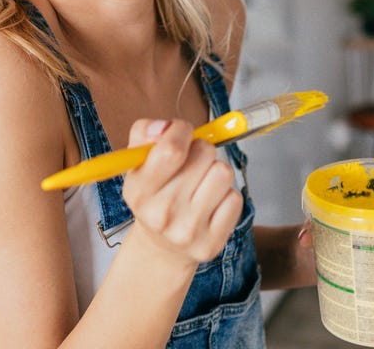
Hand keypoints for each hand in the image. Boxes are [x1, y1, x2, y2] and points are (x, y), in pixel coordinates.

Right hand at [120, 119, 242, 266]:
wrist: (162, 247)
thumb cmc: (154, 194)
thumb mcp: (137, 164)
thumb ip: (144, 134)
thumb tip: (166, 126)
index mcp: (138, 191)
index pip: (171, 150)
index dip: (182, 130)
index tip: (182, 132)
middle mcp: (161, 214)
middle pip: (204, 154)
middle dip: (201, 149)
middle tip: (191, 163)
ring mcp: (188, 231)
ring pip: (223, 173)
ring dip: (216, 171)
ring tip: (202, 182)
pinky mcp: (212, 243)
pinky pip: (235, 198)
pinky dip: (226, 195)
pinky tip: (210, 204)